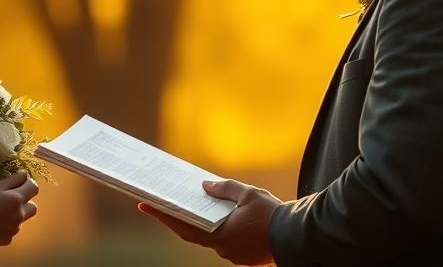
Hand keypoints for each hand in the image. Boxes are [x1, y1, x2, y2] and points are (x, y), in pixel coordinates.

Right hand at [0, 171, 38, 248]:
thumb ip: (12, 180)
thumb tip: (24, 174)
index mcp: (17, 199)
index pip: (34, 188)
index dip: (28, 183)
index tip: (19, 181)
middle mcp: (19, 215)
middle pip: (33, 207)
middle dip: (25, 202)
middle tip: (10, 199)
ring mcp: (14, 229)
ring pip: (22, 219)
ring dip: (15, 214)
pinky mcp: (7, 240)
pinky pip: (11, 231)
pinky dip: (6, 226)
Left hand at [139, 179, 279, 265]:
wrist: (297, 236)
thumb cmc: (272, 214)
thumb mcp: (247, 194)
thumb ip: (223, 189)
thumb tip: (204, 185)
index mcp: (219, 236)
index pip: (183, 227)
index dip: (162, 216)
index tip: (145, 206)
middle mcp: (223, 249)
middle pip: (195, 233)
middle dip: (180, 218)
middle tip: (165, 202)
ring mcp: (233, 255)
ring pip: (212, 237)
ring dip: (204, 223)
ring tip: (196, 203)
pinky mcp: (244, 256)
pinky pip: (226, 240)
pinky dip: (220, 228)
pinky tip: (222, 215)